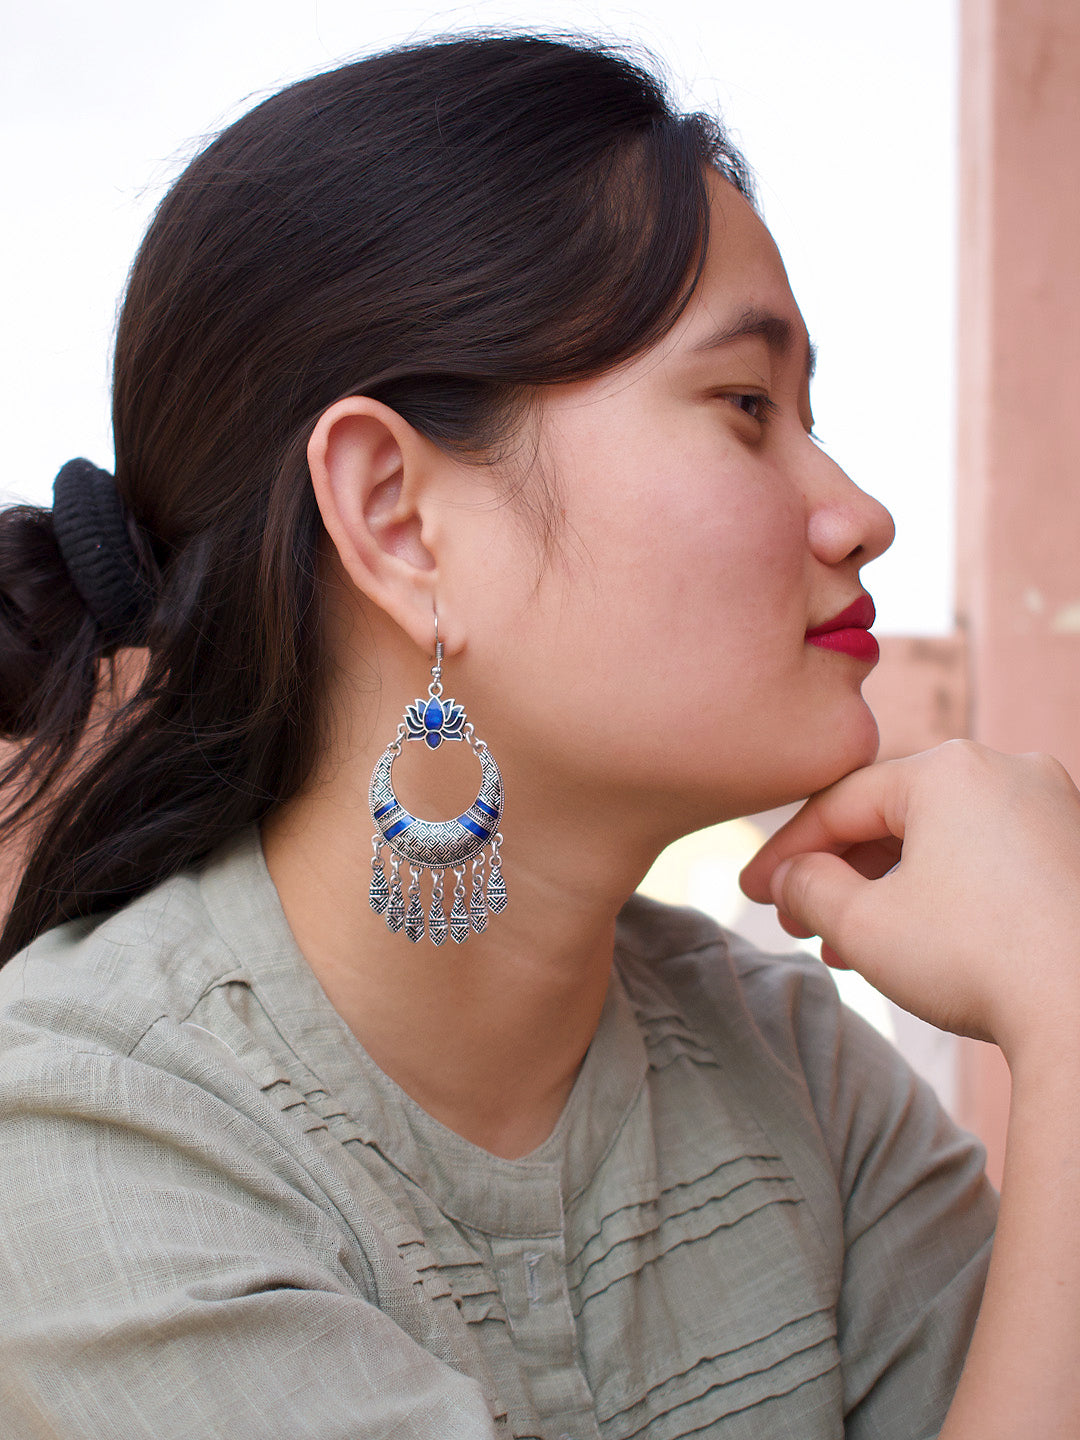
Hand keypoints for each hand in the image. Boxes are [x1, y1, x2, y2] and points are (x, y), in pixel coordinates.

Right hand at [739, 741, 1079, 1064]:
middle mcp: (1007, 770)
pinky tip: (917, 941)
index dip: (786, 851)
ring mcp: (1053, 807)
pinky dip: (945, 892)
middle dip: (840, 875)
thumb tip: (791, 877)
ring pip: (943, 840)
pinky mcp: (1076, 850)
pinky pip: (989, 857)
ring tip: (850, 946)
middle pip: (894, 817)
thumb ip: (808, 887)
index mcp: (949, 768)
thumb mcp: (863, 925)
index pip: (841, 803)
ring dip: (888, 889)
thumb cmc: (978, 961)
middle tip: (799, 924)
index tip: (753, 892)